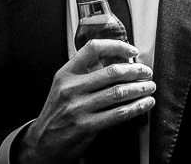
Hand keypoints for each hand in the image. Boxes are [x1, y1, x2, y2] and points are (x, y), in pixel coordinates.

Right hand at [15, 39, 155, 163]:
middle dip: (136, 70)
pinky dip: (136, 107)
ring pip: (119, 92)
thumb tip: (121, 61)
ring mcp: (77, 108)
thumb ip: (86, 73)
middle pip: (112, 72)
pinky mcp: (85, 126)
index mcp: (66, 74)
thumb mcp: (65, 87)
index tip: (132, 51)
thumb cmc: (58, 113)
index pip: (93, 49)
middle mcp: (70, 88)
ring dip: (140, 88)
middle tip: (147, 72)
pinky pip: (118, 113)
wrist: (40, 143)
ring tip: (150, 87)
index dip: (117, 46)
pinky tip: (145, 104)